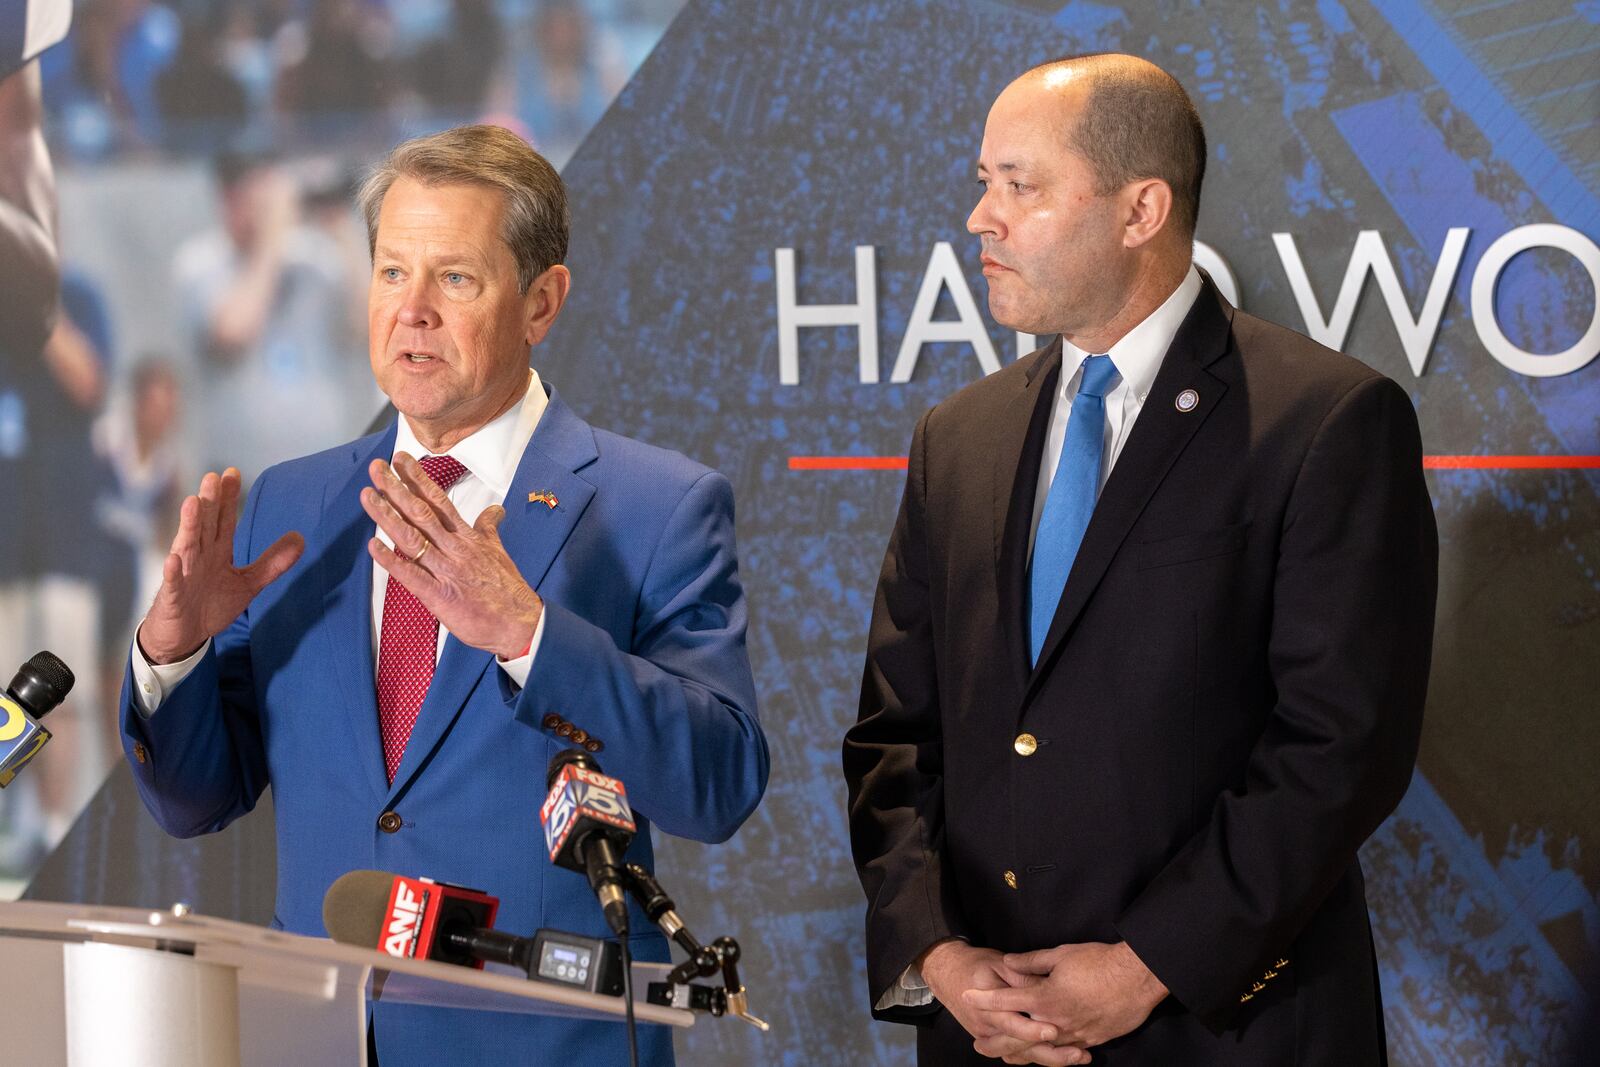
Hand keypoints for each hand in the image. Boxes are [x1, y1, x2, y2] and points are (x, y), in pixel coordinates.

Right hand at [138, 468, 303, 662]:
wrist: (184, 637)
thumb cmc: (211, 604)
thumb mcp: (248, 583)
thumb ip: (272, 562)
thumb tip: (301, 538)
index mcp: (217, 552)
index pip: (224, 520)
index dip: (228, 497)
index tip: (233, 472)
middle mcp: (199, 558)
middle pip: (206, 526)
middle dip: (210, 502)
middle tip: (213, 477)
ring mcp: (184, 576)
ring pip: (186, 547)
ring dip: (189, 526)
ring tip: (192, 503)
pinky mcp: (173, 598)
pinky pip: (172, 584)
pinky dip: (172, 572)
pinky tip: (172, 559)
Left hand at [362, 453, 541, 658]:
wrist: (520, 623)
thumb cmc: (508, 590)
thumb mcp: (499, 551)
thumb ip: (489, 529)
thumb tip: (495, 509)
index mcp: (467, 537)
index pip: (440, 501)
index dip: (419, 480)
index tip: (401, 459)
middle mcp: (454, 549)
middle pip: (422, 513)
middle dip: (396, 489)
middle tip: (376, 467)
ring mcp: (446, 572)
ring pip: (412, 539)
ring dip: (387, 516)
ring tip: (368, 496)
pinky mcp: (439, 597)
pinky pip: (411, 576)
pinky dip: (391, 561)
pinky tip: (373, 546)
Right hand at [918, 941, 1078, 1063]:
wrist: (947, 973)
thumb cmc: (975, 965)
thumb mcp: (998, 964)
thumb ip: (1021, 976)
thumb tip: (1045, 984)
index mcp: (987, 1007)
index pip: (1012, 1024)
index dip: (1033, 1030)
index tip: (1055, 1031)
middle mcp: (987, 1027)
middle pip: (1019, 1048)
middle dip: (1050, 1053)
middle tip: (1076, 1054)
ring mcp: (989, 1037)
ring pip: (1020, 1056)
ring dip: (1048, 1059)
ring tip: (1076, 1058)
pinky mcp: (993, 1041)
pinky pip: (1017, 1056)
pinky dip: (1038, 1058)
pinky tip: (1061, 1056)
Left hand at [963, 942, 1166, 1062]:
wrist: (1137, 978)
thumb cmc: (1098, 962)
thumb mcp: (1061, 955)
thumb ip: (1031, 962)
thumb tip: (1008, 963)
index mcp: (1045, 998)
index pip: (1006, 1001)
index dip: (984, 999)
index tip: (968, 997)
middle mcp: (1055, 1022)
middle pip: (1018, 1037)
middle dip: (996, 1040)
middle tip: (978, 1044)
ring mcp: (1074, 1035)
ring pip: (1041, 1050)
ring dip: (1021, 1053)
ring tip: (1005, 1056)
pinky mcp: (1091, 1040)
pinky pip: (1065, 1052)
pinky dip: (1050, 1055)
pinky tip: (1044, 1055)